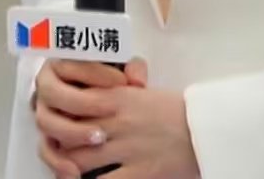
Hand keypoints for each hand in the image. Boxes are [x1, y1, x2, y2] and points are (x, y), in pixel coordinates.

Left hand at [34, 59, 198, 178]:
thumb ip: (112, 94)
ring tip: (69, 171)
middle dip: (57, 144)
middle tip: (58, 151)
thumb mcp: (141, 93)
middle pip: (66, 134)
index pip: (69, 104)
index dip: (57, 117)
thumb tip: (91, 96)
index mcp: (115, 97)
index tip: (56, 125)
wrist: (208, 129)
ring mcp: (126, 148)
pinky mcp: (140, 172)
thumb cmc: (177, 112)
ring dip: (68, 168)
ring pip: (77, 161)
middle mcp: (115, 121)